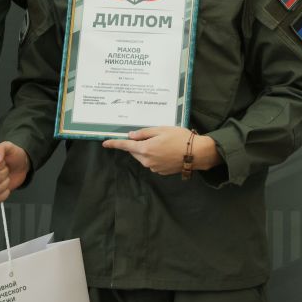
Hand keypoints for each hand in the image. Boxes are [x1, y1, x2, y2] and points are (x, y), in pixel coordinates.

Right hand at [0, 142, 29, 202]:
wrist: (21, 165)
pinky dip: (5, 193)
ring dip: (6, 183)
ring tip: (6, 176)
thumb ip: (0, 149)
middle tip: (6, 168)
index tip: (3, 161)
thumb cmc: (13, 155)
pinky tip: (6, 187)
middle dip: (4, 173)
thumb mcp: (8, 147)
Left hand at [102, 127, 220, 174]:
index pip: (125, 146)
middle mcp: (147, 161)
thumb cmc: (180, 138)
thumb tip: (131, 136)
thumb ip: (144, 133)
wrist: (196, 153)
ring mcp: (154, 168)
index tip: (105, 143)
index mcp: (145, 149)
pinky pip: (152, 162)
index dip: (114, 144)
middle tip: (149, 136)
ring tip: (162, 143)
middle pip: (135, 152)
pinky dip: (155, 156)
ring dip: (147, 150)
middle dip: (137, 144)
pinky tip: (166, 151)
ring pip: (144, 157)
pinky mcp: (161, 172)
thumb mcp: (161, 130)